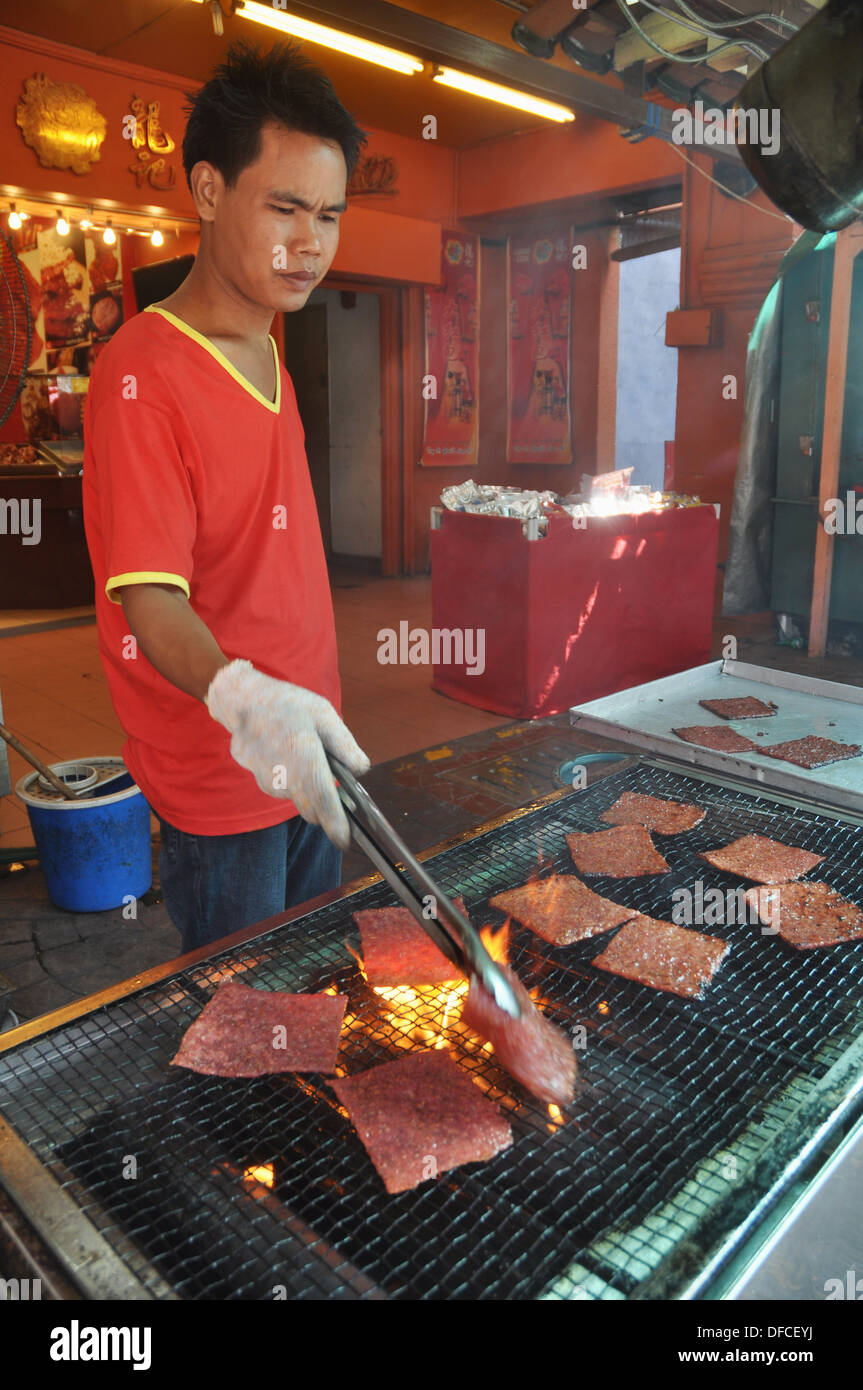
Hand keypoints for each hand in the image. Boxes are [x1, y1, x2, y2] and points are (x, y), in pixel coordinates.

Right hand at [206, 659, 369, 849]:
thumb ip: (345, 745)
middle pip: (311, 809)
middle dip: (325, 805)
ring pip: (298, 798)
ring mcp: (268, 782)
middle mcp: (283, 776)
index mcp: (303, 756)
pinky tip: (285, 753)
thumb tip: (359, 771)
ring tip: (302, 751)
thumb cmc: (287, 704)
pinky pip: (284, 788)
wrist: (242, 701)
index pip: (323, 802)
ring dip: (306, 785)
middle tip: (330, 774)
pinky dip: (291, 778)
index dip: (335, 825)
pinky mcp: (259, 782)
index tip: (345, 841)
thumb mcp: (324, 714)